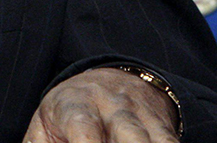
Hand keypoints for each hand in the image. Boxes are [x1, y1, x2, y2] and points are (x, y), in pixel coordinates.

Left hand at [25, 67, 179, 141]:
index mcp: (76, 104)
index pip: (84, 128)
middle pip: (129, 135)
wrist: (108, 80)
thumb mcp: (44, 125)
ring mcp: (140, 115)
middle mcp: (112, 106)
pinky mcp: (162, 125)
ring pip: (155, 141)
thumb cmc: (68, 112)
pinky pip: (171, 142)